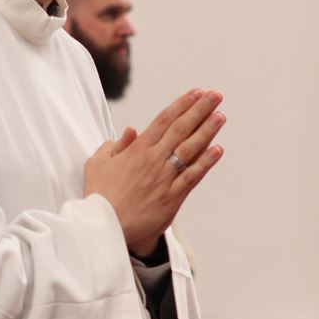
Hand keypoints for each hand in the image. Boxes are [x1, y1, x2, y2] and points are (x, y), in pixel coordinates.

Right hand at [84, 89, 225, 255]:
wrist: (104, 226)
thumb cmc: (99, 194)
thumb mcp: (98, 163)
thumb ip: (114, 145)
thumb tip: (130, 131)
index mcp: (136, 149)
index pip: (164, 120)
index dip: (182, 104)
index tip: (197, 92)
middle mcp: (153, 159)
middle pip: (181, 129)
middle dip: (200, 110)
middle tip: (216, 95)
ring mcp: (164, 178)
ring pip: (190, 149)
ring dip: (207, 131)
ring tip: (221, 116)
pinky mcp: (172, 197)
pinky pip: (192, 176)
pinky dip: (206, 162)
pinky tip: (218, 149)